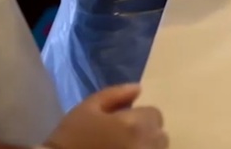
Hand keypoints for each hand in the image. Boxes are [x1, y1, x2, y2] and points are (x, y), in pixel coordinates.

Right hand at [44, 84, 167, 148]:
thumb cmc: (70, 140)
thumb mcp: (87, 109)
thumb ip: (115, 95)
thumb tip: (138, 88)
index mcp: (136, 125)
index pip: (153, 115)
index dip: (138, 118)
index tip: (121, 126)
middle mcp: (147, 145)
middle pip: (159, 135)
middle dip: (145, 134)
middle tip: (122, 140)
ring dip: (145, 146)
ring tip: (123, 148)